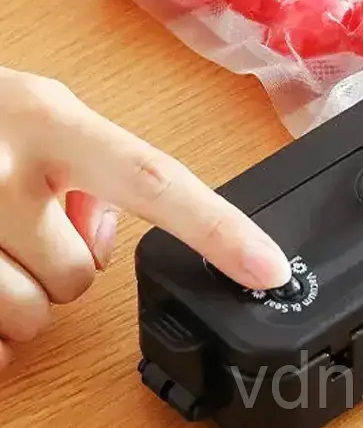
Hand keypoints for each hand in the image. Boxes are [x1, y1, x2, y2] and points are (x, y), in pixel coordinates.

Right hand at [0, 67, 291, 369]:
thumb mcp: (32, 109)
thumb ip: (85, 160)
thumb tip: (104, 234)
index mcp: (50, 123)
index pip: (156, 181)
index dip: (219, 229)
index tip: (271, 269)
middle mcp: (1, 173)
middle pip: (77, 276)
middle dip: (57, 263)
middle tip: (17, 223)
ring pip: (24, 318)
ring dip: (12, 299)